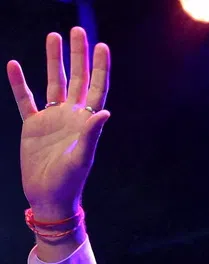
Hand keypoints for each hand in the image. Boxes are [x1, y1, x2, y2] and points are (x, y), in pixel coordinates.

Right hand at [7, 27, 110, 218]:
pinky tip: (14, 64)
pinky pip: (24, 99)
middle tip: (79, 31)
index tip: (102, 46)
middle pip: (77, 79)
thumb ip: (91, 134)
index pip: (96, 90)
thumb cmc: (69, 182)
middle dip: (79, 56)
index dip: (100, 68)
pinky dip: (19, 83)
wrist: (48, 197)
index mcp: (85, 123)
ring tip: (53, 36)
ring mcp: (52, 119)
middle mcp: (71, 117)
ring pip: (53, 83)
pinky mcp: (32, 126)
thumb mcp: (82, 158)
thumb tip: (104, 111)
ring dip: (54, 61)